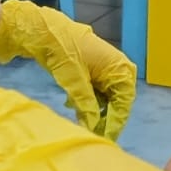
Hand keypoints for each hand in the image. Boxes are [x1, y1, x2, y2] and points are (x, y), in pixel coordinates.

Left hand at [0, 0, 135, 139]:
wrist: (47, 31)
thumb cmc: (65, 52)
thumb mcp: (75, 83)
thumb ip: (87, 106)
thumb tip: (92, 128)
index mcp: (121, 70)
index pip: (123, 106)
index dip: (113, 124)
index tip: (104, 140)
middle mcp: (120, 71)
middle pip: (117, 104)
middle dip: (103, 119)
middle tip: (91, 134)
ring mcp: (109, 71)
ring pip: (106, 99)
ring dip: (93, 110)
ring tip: (78, 118)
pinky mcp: (98, 72)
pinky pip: (98, 92)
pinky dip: (87, 101)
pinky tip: (72, 104)